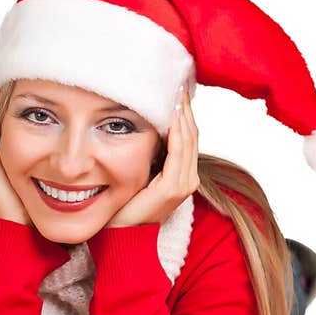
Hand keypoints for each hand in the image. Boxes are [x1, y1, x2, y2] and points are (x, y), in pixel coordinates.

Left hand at [105, 82, 198, 227]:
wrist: (122, 234)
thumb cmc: (128, 203)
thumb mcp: (142, 172)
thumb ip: (151, 153)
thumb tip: (146, 122)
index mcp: (184, 174)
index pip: (189, 135)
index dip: (185, 111)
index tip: (176, 88)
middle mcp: (190, 178)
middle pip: (192, 133)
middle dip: (185, 106)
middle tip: (178, 80)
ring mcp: (183, 184)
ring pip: (188, 139)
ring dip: (182, 113)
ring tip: (176, 90)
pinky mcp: (172, 188)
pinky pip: (178, 152)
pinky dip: (177, 130)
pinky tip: (172, 113)